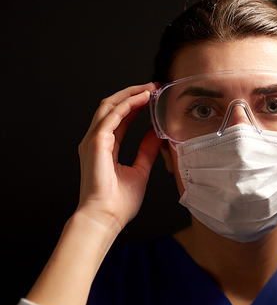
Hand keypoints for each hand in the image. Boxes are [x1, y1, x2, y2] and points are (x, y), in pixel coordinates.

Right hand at [76, 83, 161, 233]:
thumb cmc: (118, 203)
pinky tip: (142, 99)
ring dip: (130, 94)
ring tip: (149, 88)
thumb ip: (146, 151)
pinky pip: (112, 116)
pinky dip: (127, 104)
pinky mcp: (96, 142)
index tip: (152, 98)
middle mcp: (96, 140)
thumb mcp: (140, 171)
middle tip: (152, 86)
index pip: (119, 119)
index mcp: (105, 147)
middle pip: (112, 107)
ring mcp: (93, 140)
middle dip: (132, 94)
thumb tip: (156, 135)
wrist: (105, 218)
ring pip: (110, 106)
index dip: (135, 105)